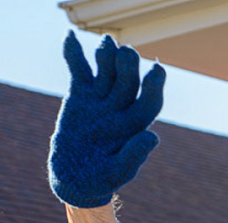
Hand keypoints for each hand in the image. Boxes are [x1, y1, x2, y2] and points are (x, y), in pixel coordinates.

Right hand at [48, 32, 164, 207]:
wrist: (76, 179)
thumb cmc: (102, 180)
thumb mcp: (117, 172)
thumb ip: (134, 155)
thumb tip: (153, 136)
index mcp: (134, 124)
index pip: (150, 100)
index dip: (155, 85)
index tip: (157, 69)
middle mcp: (121, 107)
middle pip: (129, 80)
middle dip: (129, 66)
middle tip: (126, 54)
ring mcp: (100, 99)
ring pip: (107, 70)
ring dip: (107, 55)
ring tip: (106, 44)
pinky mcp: (80, 95)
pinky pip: (78, 70)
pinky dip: (74, 54)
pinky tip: (70, 37)